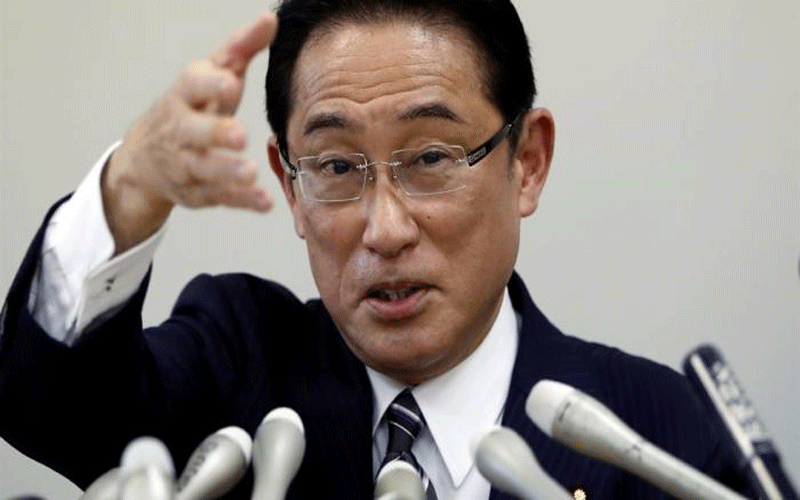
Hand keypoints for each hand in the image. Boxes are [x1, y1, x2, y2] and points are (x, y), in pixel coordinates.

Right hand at [102, 12, 277, 253]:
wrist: (145, 157)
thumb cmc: (191, 107)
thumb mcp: (211, 74)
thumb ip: (241, 49)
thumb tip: (269, 19)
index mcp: (185, 95)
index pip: (192, 85)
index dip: (210, 84)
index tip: (230, 83)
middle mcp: (180, 130)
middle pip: (194, 131)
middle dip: (215, 133)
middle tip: (240, 135)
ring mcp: (186, 163)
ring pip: (204, 168)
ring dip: (227, 172)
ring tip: (250, 173)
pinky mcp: (197, 191)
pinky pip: (219, 197)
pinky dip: (241, 201)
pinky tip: (263, 202)